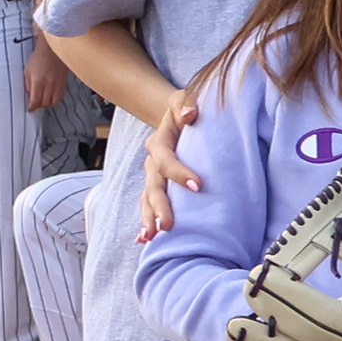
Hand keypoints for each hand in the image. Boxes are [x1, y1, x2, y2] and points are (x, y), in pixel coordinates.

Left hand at [22, 44, 65, 115]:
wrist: (52, 50)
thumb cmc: (38, 58)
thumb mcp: (27, 71)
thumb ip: (28, 85)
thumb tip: (29, 96)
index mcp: (38, 81)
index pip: (35, 101)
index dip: (32, 107)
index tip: (30, 108)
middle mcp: (49, 84)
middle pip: (45, 103)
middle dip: (39, 106)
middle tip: (35, 104)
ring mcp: (58, 83)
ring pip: (54, 101)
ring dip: (48, 104)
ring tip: (43, 101)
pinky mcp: (64, 82)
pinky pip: (60, 96)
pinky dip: (55, 99)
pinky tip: (51, 96)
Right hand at [134, 88, 207, 240]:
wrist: (178, 117)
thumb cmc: (187, 109)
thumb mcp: (184, 100)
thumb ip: (186, 104)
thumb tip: (190, 114)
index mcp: (159, 142)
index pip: (166, 160)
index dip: (179, 172)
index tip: (197, 185)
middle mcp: (152, 162)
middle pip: (153, 186)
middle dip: (160, 206)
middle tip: (167, 225)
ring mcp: (152, 176)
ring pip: (147, 199)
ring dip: (148, 218)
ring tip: (150, 236)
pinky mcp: (156, 187)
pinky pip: (148, 205)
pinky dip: (145, 221)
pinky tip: (144, 240)